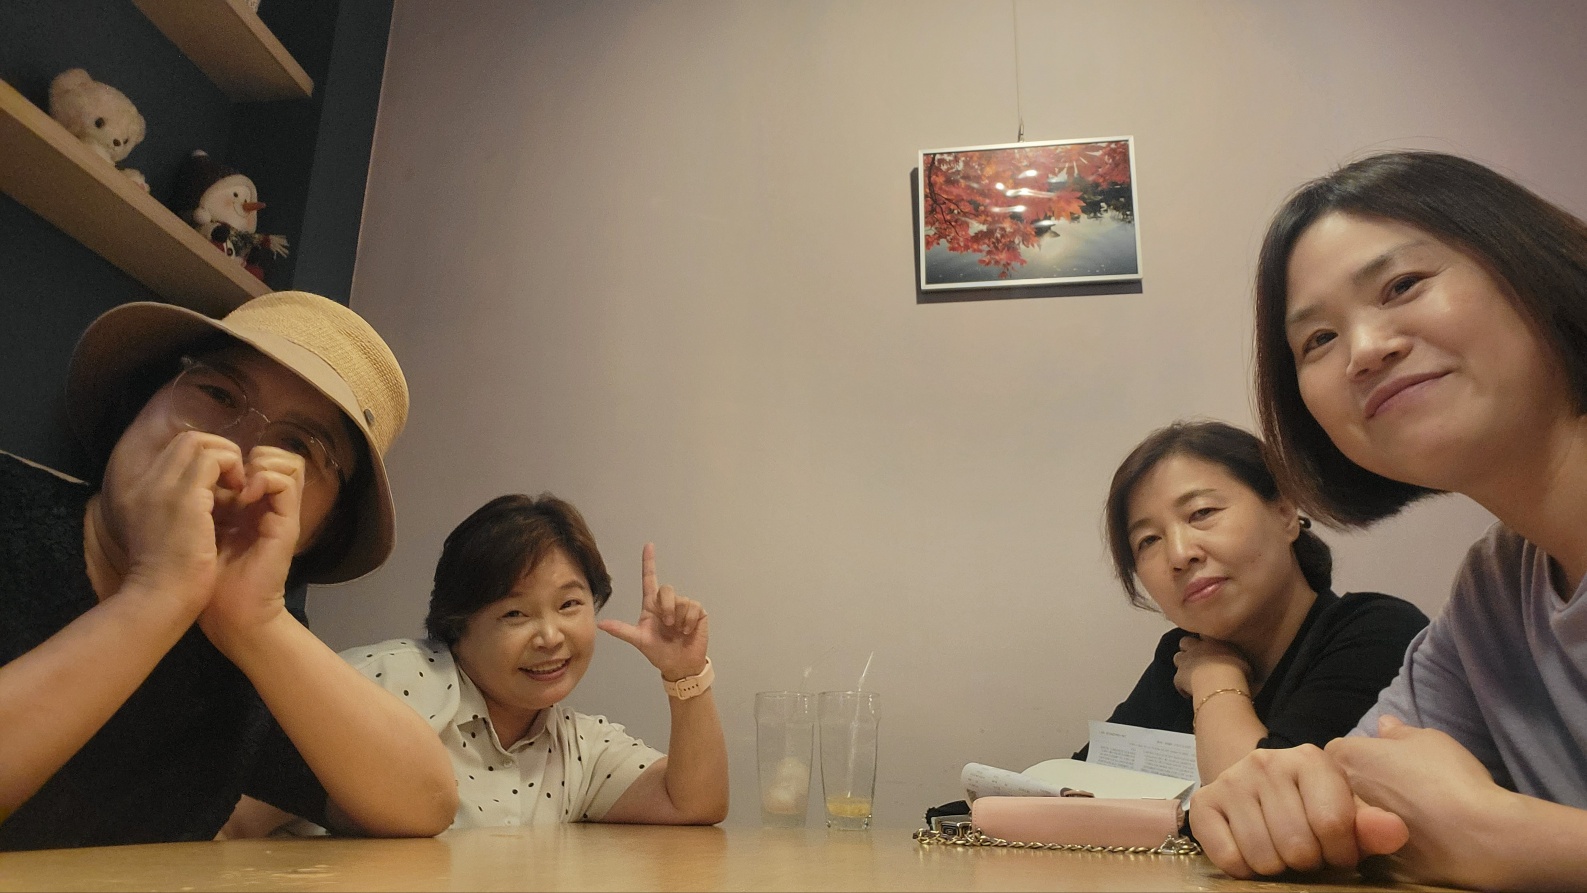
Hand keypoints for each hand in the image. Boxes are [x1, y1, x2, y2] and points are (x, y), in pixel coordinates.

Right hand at [111, 430, 245, 614]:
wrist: (161, 599)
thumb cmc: (168, 579)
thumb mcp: (167, 535)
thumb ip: (176, 511)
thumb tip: (204, 497)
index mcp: (139, 494)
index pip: (173, 455)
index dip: (202, 463)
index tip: (221, 488)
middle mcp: (146, 483)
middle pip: (185, 440)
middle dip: (217, 452)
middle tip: (233, 482)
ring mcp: (162, 485)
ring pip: (199, 441)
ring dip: (226, 458)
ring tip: (238, 487)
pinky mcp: (185, 494)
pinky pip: (215, 458)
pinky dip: (234, 468)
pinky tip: (241, 494)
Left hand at [199, 446, 304, 645]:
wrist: (230, 614)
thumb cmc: (208, 578)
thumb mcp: (201, 529)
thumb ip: (207, 500)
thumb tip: (203, 471)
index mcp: (248, 504)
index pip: (255, 459)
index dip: (232, 457)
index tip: (209, 477)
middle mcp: (268, 505)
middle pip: (276, 456)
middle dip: (247, 456)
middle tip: (226, 479)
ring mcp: (281, 513)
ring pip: (288, 462)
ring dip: (261, 465)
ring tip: (238, 487)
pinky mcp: (287, 523)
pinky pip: (286, 482)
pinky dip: (264, 480)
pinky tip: (243, 498)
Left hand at [596, 543, 708, 680]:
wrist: (679, 665)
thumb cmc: (659, 652)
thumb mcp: (639, 641)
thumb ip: (622, 631)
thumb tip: (601, 624)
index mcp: (651, 606)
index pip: (650, 579)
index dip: (649, 562)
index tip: (648, 546)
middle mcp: (667, 603)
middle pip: (666, 589)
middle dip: (666, 606)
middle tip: (667, 624)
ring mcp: (683, 606)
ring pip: (680, 600)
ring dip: (678, 618)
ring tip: (678, 631)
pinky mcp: (697, 612)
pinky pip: (693, 607)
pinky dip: (688, 620)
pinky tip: (687, 630)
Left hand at [1173, 634, 1250, 698]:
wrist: (1222, 684)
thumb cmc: (1238, 674)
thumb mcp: (1247, 665)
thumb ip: (1240, 662)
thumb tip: (1245, 670)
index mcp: (1214, 641)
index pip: (1204, 634)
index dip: (1204, 640)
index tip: (1209, 647)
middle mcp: (1197, 647)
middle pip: (1185, 641)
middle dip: (1188, 649)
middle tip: (1197, 660)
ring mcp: (1186, 660)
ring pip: (1177, 657)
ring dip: (1182, 665)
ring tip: (1191, 675)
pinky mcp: (1178, 676)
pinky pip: (1177, 680)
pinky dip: (1182, 686)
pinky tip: (1190, 693)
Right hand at [1190, 744, 1408, 878]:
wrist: (1256, 787)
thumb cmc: (1311, 805)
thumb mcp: (1346, 812)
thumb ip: (1372, 825)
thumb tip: (1395, 831)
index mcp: (1310, 759)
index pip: (1333, 825)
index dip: (1341, 854)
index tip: (1338, 853)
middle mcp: (1266, 761)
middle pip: (1297, 846)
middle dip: (1307, 862)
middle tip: (1306, 853)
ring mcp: (1232, 779)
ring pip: (1264, 857)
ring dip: (1277, 868)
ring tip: (1281, 852)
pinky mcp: (1205, 803)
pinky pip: (1229, 859)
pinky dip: (1243, 869)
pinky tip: (1252, 852)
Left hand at [1327, 716, 1509, 886]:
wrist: (1481, 836)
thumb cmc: (1452, 778)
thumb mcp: (1430, 741)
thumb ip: (1399, 733)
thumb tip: (1384, 725)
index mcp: (1348, 758)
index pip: (1338, 753)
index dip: (1363, 758)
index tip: (1389, 765)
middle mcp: (1342, 794)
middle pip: (1343, 787)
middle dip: (1364, 788)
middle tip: (1402, 792)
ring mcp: (1353, 831)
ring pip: (1355, 821)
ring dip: (1375, 817)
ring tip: (1412, 818)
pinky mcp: (1372, 864)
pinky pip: (1373, 851)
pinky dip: (1390, 847)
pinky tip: (1418, 843)